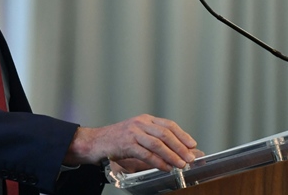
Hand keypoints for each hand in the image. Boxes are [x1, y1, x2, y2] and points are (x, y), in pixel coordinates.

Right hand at [64, 114, 197, 171]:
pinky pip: (146, 154)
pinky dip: (158, 162)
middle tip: (190, 157)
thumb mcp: (137, 135)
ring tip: (180, 164)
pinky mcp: (126, 144)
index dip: (182, 135)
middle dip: (180, 146)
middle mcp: (140, 123)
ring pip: (158, 143)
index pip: (169, 124)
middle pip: (166, 133)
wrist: (95, 141)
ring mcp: (133, 132)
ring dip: (172, 155)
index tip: (192, 144)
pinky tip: (165, 167)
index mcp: (145, 119)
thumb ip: (153, 140)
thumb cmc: (116, 140)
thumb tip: (175, 151)